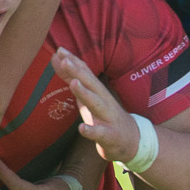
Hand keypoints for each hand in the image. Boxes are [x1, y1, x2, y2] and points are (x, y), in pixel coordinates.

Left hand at [52, 47, 139, 165]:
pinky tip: (81, 129)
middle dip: (78, 71)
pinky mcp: (110, 135)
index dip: (74, 61)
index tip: (60, 49)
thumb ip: (73, 79)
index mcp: (98, 91)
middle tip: (65, 60)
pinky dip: (91, 131)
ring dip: (85, 93)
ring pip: (96, 104)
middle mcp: (104, 101)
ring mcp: (108, 118)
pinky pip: (100, 133)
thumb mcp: (88, 97)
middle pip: (91, 84)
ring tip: (73, 83)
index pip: (86, 73)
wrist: (131, 140)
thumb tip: (57, 60)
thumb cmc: (105, 116)